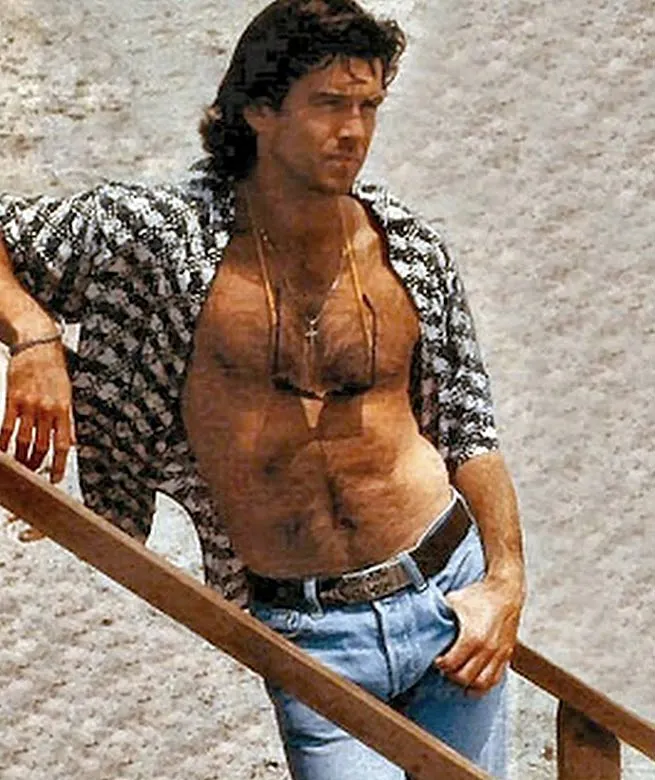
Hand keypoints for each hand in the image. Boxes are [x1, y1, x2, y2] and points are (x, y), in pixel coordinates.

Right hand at [0, 341, 74, 482]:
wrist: (38, 346)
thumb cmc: (54, 370)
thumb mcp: (67, 394)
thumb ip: (67, 419)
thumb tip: (71, 442)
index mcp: (63, 409)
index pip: (63, 444)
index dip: (59, 464)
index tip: (55, 479)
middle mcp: (47, 409)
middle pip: (42, 446)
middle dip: (37, 463)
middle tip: (34, 474)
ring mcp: (29, 405)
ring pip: (23, 440)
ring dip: (21, 457)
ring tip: (20, 466)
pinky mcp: (12, 399)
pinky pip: (6, 427)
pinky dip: (3, 442)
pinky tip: (2, 451)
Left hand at [434, 576, 523, 693]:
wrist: (505, 591)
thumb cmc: (481, 595)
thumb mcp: (454, 600)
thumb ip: (440, 613)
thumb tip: (425, 618)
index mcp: (472, 636)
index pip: (451, 664)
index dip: (440, 665)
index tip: (437, 661)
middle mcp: (487, 648)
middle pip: (465, 677)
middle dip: (451, 676)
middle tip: (445, 670)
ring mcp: (498, 653)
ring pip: (482, 683)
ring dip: (467, 684)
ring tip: (458, 678)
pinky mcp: (506, 654)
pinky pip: (496, 679)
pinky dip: (484, 685)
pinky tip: (475, 683)